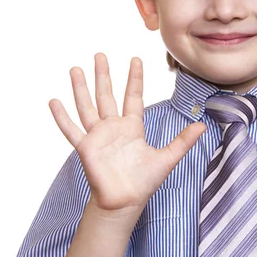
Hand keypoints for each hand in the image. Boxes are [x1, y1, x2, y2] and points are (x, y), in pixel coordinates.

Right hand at [49, 53, 206, 223]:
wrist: (125, 202)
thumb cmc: (144, 182)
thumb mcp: (167, 158)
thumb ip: (183, 141)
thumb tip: (202, 126)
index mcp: (132, 128)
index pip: (133, 96)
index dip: (134, 78)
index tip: (135, 59)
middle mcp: (113, 128)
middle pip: (107, 95)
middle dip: (104, 75)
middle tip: (100, 54)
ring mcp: (98, 136)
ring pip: (87, 106)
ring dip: (81, 88)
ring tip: (75, 69)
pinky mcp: (86, 148)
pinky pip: (71, 130)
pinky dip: (62, 117)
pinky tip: (54, 101)